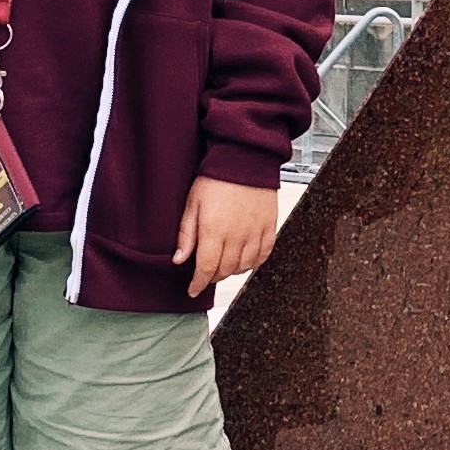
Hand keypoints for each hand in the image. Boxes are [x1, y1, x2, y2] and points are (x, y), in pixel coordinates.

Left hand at [174, 175, 280, 296]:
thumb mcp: (192, 204)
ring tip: (224, 267)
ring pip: (244, 266)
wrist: (245, 159)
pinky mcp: (270, 227)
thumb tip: (179, 259)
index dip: (198, 283)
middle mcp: (237, 236)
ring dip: (232, 271)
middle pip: (225, 270)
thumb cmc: (216, 178)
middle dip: (213, 277)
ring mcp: (255, 233)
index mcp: (214, 231)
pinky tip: (246, 260)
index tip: (193, 290)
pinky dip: (254, 263)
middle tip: (205, 275)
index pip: (206, 268)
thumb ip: (186, 234)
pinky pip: (264, 254)